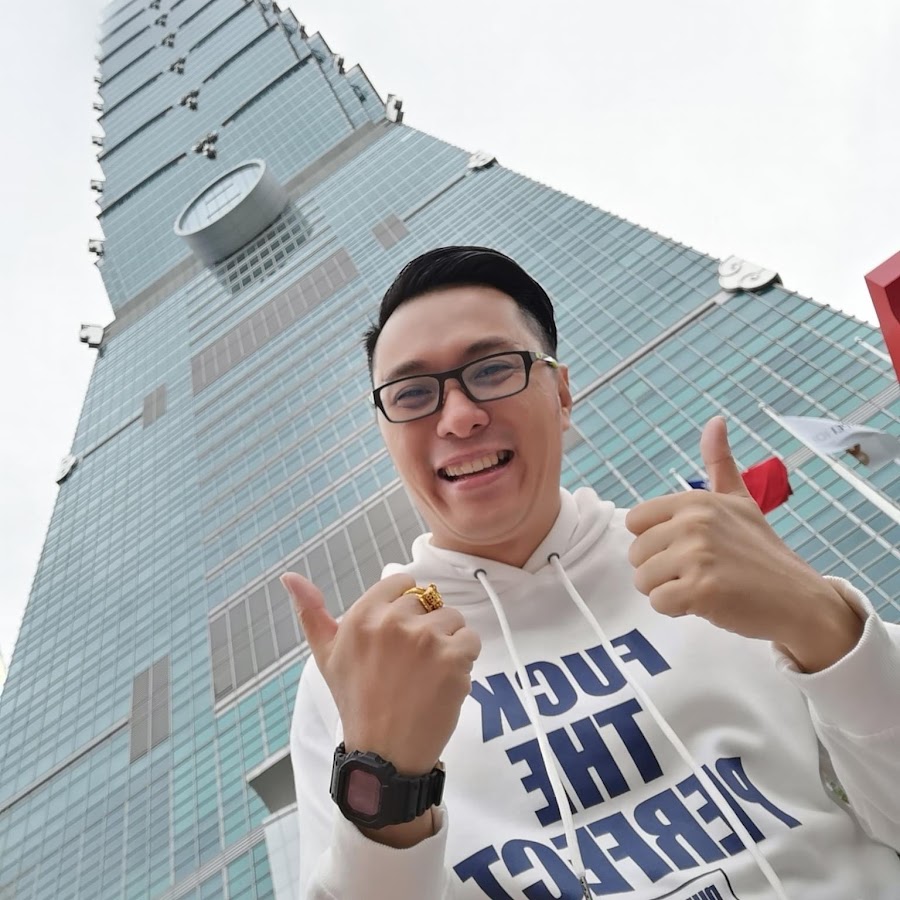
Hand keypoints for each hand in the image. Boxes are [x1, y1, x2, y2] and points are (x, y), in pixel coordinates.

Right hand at [282, 572, 480, 775]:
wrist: (383, 754)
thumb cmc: (356, 702)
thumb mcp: (326, 655)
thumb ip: (311, 612)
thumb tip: (289, 576)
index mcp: (362, 615)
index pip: (402, 582)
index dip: (407, 608)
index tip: (400, 635)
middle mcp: (392, 621)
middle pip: (430, 602)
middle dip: (426, 628)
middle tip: (411, 664)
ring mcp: (424, 639)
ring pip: (453, 619)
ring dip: (448, 642)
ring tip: (428, 673)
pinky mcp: (452, 657)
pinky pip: (471, 640)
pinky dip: (465, 659)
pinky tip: (444, 681)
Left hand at [625, 416, 862, 671]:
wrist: (798, 599)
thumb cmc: (762, 552)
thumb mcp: (741, 500)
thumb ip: (720, 463)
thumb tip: (716, 420)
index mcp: (695, 500)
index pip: (635, 521)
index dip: (654, 540)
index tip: (685, 547)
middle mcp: (694, 522)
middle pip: (636, 554)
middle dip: (659, 569)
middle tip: (699, 572)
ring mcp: (697, 556)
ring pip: (643, 580)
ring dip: (667, 590)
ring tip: (703, 586)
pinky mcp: (701, 590)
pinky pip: (658, 602)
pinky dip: (676, 609)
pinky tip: (705, 602)